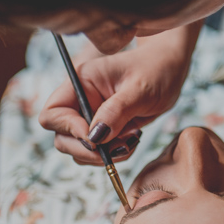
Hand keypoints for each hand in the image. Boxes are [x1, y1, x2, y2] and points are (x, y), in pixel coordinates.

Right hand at [38, 23, 200, 164]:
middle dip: (88, 149)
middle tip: (119, 146)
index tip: (97, 137)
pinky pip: (98, 152)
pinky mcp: (103, 130)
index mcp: (80, 83)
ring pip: (79, 150)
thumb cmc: (156, 69)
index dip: (69, 129)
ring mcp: (90, 117)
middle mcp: (80, 101)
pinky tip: (133, 139)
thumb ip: (116, 111)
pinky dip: (114, 155)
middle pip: (62, 138)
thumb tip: (94, 137)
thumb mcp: (139, 89)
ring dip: (104, 155)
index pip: (52, 113)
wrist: (170, 68)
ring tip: (132, 139)